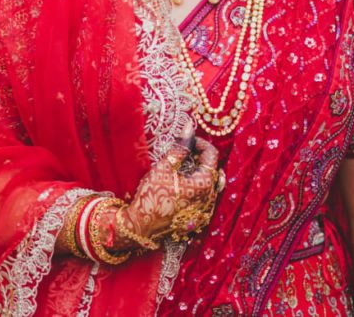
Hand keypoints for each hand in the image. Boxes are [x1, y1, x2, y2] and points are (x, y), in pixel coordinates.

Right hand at [116, 125, 219, 245]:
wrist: (141, 227)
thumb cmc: (152, 195)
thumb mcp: (164, 167)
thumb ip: (180, 147)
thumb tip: (189, 127)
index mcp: (205, 184)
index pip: (211, 155)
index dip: (198, 143)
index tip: (184, 141)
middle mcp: (210, 199)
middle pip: (212, 170)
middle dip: (199, 158)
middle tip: (182, 154)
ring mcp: (205, 211)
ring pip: (209, 186)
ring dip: (197, 174)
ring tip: (179, 171)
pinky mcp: (197, 220)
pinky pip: (203, 200)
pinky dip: (195, 189)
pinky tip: (179, 188)